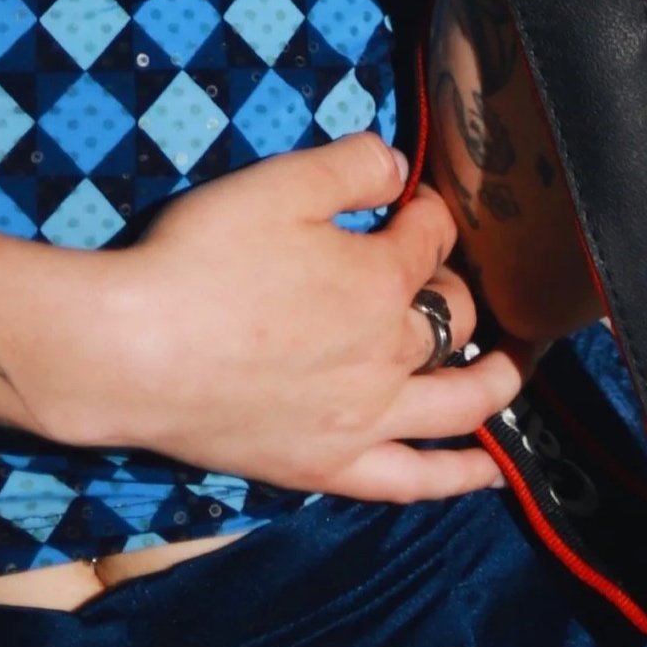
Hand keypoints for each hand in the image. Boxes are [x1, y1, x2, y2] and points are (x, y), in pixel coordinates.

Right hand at [100, 131, 522, 499]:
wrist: (133, 349)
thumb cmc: (201, 258)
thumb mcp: (277, 184)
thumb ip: (351, 167)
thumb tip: (400, 166)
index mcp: (381, 279)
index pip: (430, 237)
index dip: (428, 211)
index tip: (413, 202)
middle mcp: (390, 353)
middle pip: (452, 316)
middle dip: (455, 283)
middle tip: (436, 270)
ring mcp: (366, 419)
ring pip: (460, 403)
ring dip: (496, 379)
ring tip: (513, 365)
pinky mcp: (330, 466)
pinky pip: (414, 480)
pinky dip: (460, 478)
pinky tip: (491, 475)